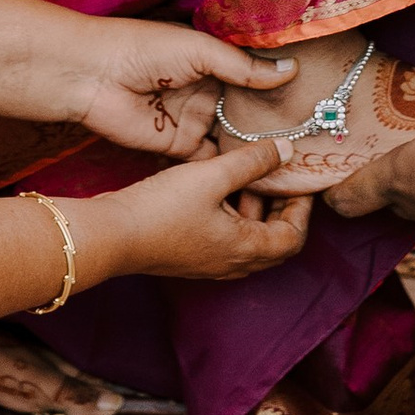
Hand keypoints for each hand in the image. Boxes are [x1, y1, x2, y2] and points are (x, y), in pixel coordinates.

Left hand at [54, 18, 293, 159]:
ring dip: (255, 153)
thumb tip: (291, 71)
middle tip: (313, 144)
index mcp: (214, 64)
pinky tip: (259, 179)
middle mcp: (208, 93)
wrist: (95, 76)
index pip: (254, 81)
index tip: (315, 107)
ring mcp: (194, 122)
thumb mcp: (201, 50)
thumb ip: (244, 67)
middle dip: (273, 128)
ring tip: (294, 166)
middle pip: (247, 115)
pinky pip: (210, 163)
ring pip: (232, 142)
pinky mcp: (178, 148)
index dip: (280, 95)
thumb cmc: (146, 49)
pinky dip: (231, 171)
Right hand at [93, 136, 314, 284]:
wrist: (112, 235)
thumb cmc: (162, 208)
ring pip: (249, 239)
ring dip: (254, 209)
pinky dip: (233, 214)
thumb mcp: (212, 174)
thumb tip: (287, 151)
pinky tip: (217, 186)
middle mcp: (231, 263)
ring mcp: (209, 262)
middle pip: (275, 242)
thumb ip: (252, 161)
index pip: (293, 238)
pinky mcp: (190, 255)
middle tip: (278, 176)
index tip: (301, 181)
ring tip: (246, 174)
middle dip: (280, 208)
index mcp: (245, 249)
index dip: (302, 209)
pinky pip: (226, 238)